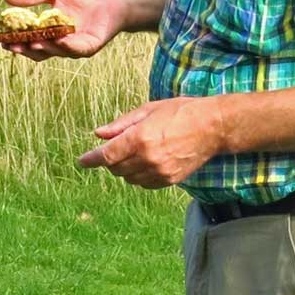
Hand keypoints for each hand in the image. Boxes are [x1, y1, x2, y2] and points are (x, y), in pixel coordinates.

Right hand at [0, 0, 128, 59]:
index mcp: (47, 31)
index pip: (27, 40)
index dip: (14, 41)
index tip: (1, 38)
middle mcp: (58, 44)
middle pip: (37, 51)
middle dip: (24, 49)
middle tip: (11, 45)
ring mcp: (73, 47)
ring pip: (54, 52)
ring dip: (42, 48)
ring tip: (31, 43)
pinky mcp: (88, 47)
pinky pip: (75, 49)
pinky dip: (65, 46)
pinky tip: (57, 40)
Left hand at [78, 98, 222, 188]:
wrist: (212, 127)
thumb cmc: (180, 112)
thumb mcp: (148, 110)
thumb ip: (121, 124)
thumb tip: (98, 133)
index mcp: (140, 138)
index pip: (107, 155)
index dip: (91, 159)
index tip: (81, 162)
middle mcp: (148, 158)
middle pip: (115, 168)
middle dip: (110, 160)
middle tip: (116, 148)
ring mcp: (159, 172)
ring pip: (129, 178)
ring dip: (124, 168)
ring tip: (135, 152)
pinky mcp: (169, 180)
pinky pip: (144, 184)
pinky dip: (139, 176)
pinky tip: (146, 162)